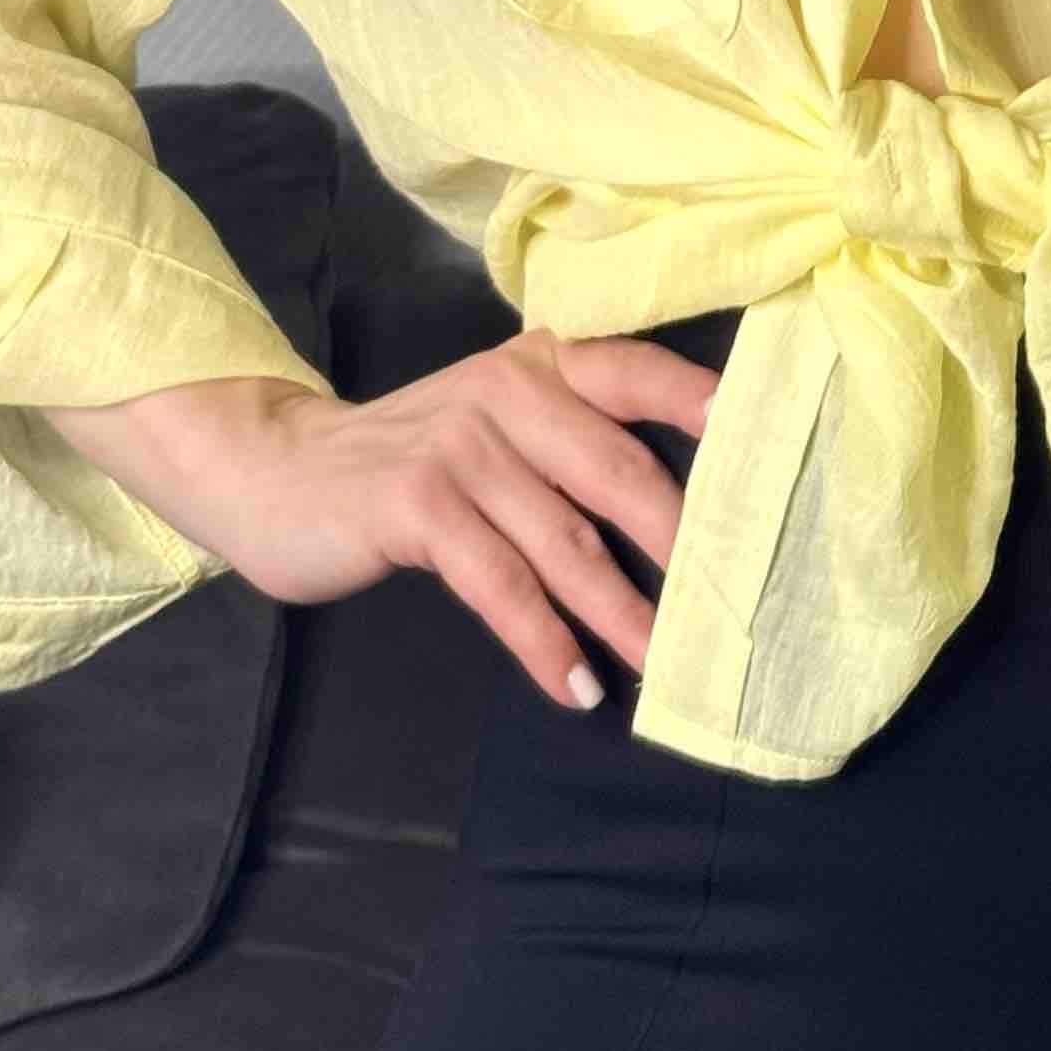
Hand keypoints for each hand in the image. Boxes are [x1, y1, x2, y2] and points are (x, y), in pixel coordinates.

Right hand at [192, 329, 723, 709]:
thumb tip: (677, 517)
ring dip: (623, 614)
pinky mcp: (417, 504)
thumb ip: (565, 443)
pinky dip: (544, 641)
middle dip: (683, 546)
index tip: (774, 447)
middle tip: (732, 608)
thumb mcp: (491, 426)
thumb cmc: (406, 461)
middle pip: (618, 471)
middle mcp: (506, 391)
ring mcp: (460, 446)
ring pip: (566, 540)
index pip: (637, 373)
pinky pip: (500, 584)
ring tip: (667, 667)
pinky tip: (576, 685)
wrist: (275, 470)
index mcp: (538, 365)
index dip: (704, 406)